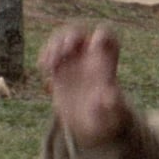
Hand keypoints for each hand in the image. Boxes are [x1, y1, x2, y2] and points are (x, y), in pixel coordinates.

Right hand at [38, 24, 131, 147]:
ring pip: (62, 40)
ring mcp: (73, 61)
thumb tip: (110, 96)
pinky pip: (49, 53)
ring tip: (50, 65)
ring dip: (54, 46)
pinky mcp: (59, 69)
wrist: (92, 125)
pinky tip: (44, 68)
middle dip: (71, 37)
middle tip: (64, 52)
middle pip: (80, 33)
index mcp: (106, 63)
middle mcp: (88, 58)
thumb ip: (114, 105)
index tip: (93, 47)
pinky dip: (45, 56)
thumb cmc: (109, 119)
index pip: (106, 37)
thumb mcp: (114, 114)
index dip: (101, 36)